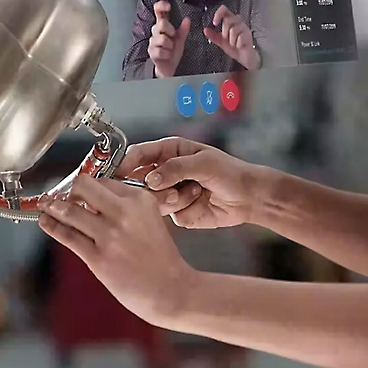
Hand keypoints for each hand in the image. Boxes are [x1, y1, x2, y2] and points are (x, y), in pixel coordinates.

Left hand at [37, 176, 191, 328]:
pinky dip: (52, 226)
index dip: (89, 184)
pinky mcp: (98, 257)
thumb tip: (94, 203)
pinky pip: (68, 236)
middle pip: (84, 186)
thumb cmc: (161, 259)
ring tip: (47, 204)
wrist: (169, 289)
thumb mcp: (152, 220)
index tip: (80, 188)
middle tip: (63, 194)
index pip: (104, 180)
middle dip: (70, 188)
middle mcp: (125, 212)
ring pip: (70, 211)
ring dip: (53, 206)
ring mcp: (110, 235)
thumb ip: (127, 208)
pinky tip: (45, 221)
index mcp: (141, 200)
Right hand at [117, 137, 266, 228]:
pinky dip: (187, 210)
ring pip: (153, 202)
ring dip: (175, 199)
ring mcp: (170, 192)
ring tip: (197, 191)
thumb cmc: (230, 172)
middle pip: (139, 182)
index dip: (124, 165)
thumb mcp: (204, 163)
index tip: (117, 176)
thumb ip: (176, 169)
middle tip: (172, 190)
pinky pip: (170, 215)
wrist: (249, 197)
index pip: (137, 155)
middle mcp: (166, 172)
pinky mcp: (177, 211)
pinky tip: (202, 202)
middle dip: (153, 189)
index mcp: (170, 151)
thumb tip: (150, 178)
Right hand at [149, 0, 189, 77]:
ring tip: (170, 49)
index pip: (158, 12)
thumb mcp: (181, 39)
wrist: (168, 67)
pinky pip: (161, 51)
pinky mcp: (151, 52)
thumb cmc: (173, 51)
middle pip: (161, 24)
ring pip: (162, 39)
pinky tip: (167, 55)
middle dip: (170, 31)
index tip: (168, 6)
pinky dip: (167, 54)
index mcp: (163, 27)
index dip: (161, 7)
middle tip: (173, 38)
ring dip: (170, 46)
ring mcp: (152, 42)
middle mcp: (155, 32)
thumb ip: (183, 30)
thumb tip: (187, 19)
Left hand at [205, 5, 259, 69]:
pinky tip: (239, 46)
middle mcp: (238, 22)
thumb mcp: (221, 42)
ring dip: (231, 40)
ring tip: (234, 44)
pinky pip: (240, 38)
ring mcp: (245, 28)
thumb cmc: (234, 47)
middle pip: (228, 21)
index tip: (214, 23)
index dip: (218, 14)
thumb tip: (205, 30)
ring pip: (233, 30)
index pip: (225, 10)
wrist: (244, 57)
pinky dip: (237, 44)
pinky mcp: (249, 35)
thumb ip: (213, 36)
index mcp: (231, 21)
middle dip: (225, 33)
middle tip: (228, 40)